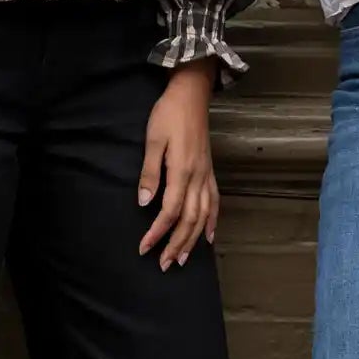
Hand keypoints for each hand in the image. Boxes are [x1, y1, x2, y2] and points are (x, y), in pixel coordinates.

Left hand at [138, 61, 220, 268]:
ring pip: (203, 215)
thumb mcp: (153, 139)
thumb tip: (144, 202)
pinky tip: (208, 236)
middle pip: (189, 219)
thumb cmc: (168, 114)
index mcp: (182, 170)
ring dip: (193, 239)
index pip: (170, 211)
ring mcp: (207, 175)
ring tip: (182, 258)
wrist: (191, 94)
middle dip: (175, 244)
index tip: (144, 247)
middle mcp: (198, 177)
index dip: (157, 232)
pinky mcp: (209, 171)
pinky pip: (214, 201)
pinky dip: (212, 221)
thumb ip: (150, 172)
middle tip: (163, 264)